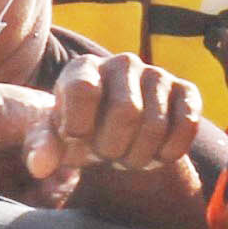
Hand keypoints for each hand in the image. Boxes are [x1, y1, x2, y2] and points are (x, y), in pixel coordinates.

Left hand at [30, 53, 203, 196]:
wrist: (116, 136)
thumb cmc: (79, 135)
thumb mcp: (54, 141)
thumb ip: (42, 148)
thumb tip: (40, 165)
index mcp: (83, 69)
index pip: (83, 90)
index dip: (80, 127)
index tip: (77, 140)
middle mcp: (122, 63)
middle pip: (126, 112)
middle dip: (113, 148)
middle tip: (106, 155)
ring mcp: (157, 75)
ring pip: (156, 125)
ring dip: (140, 156)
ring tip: (127, 156)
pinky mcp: (186, 91)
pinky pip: (187, 124)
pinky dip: (170, 152)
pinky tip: (155, 154)